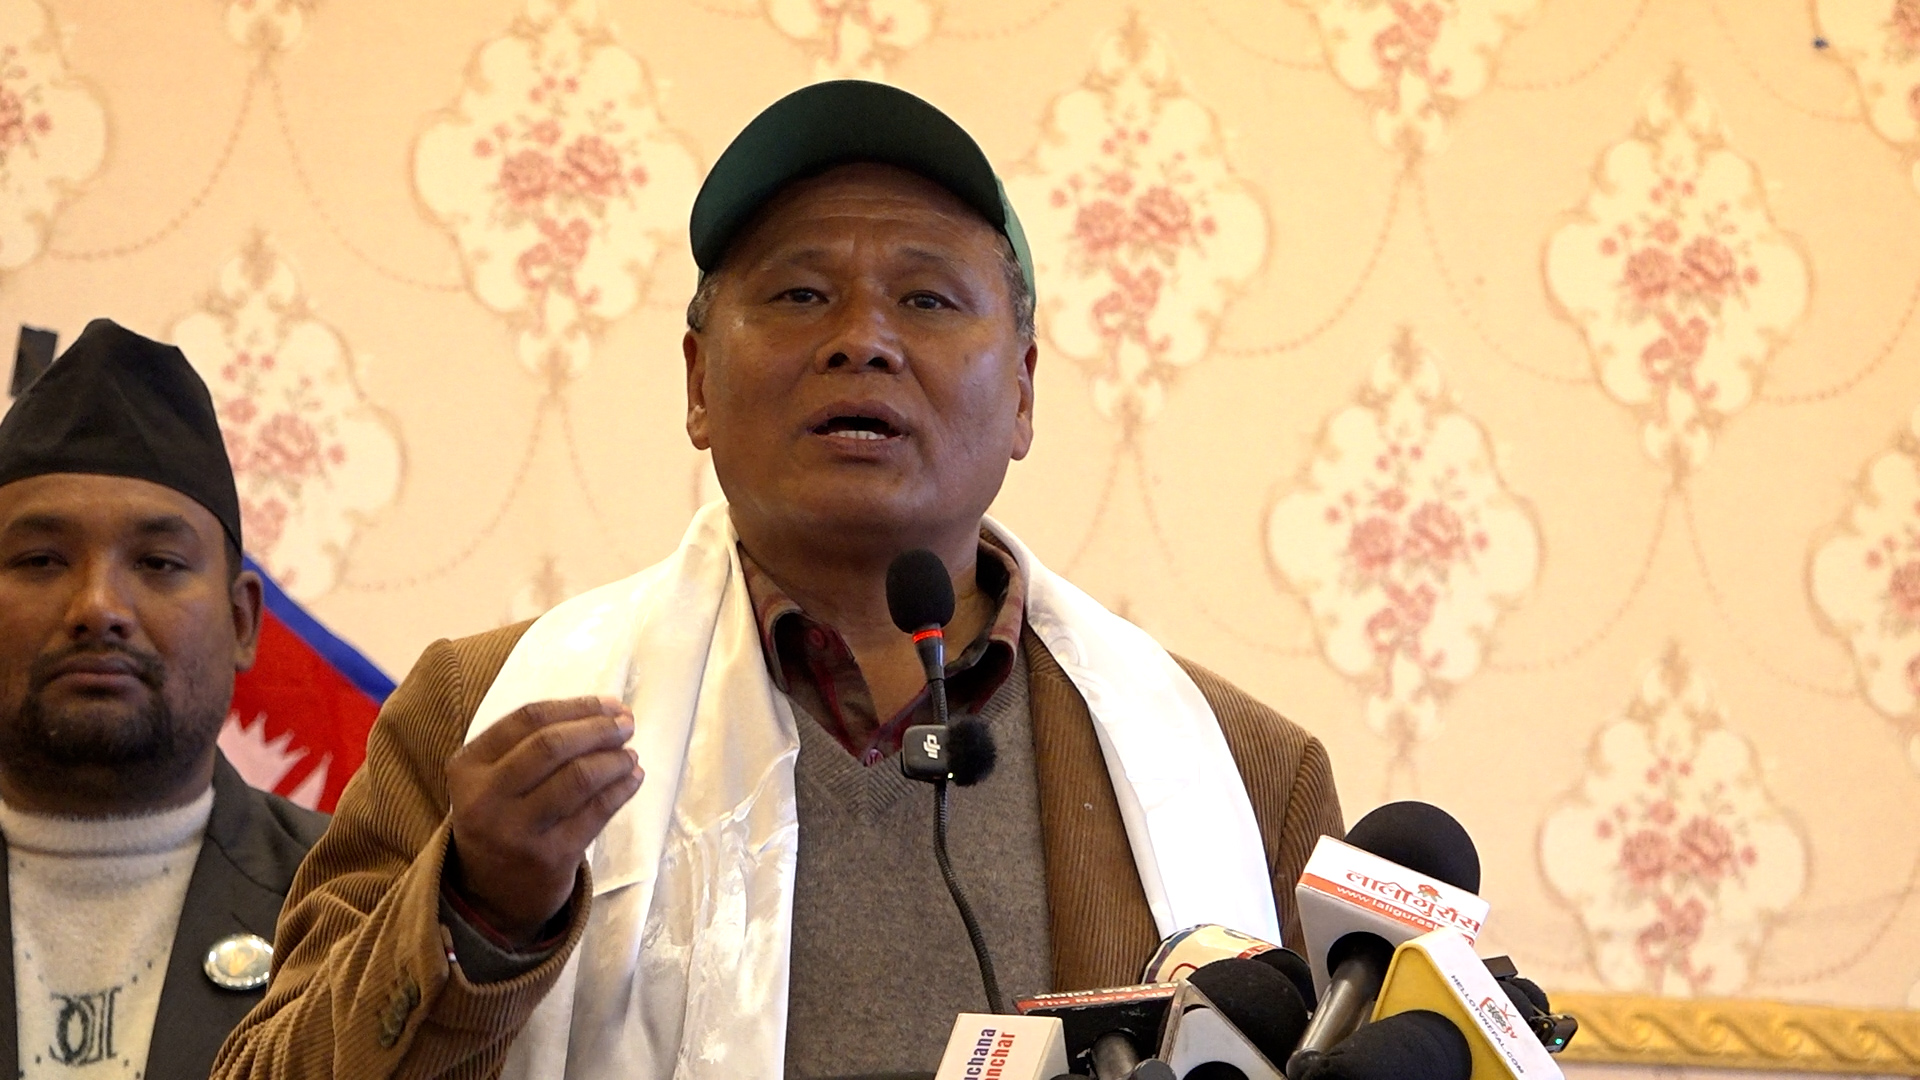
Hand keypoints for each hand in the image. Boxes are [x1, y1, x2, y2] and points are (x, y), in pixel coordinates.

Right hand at [445, 696, 642, 945]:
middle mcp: (485, 798)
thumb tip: (605, 712)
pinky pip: (596, 813)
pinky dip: (621, 790)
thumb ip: (531, 745)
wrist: (488, 896)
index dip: (576, 707)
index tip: (610, 704)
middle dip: (598, 729)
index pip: (527, 719)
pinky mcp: (549, 858)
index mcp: (468, 767)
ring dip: (613, 760)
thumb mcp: (493, 780)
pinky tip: (632, 778)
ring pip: (578, 778)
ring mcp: (516, 831)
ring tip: (629, 755)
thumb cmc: (502, 819)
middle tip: (626, 725)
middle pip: (552, 745)